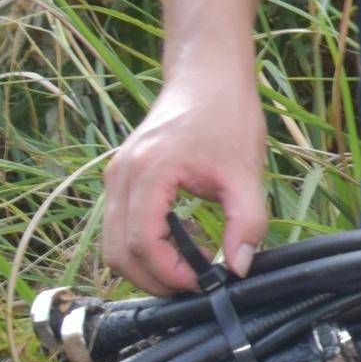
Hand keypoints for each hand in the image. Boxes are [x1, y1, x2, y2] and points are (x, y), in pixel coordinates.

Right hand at [102, 79, 268, 293]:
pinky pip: (119, 225)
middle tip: (194, 285)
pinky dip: (142, 245)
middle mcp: (121, 176)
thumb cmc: (227, 115)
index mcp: (149, 173)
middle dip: (154, 279)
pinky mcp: (121, 177)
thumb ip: (246, 222)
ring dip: (146, 265)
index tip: (204, 284)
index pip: (143, 245)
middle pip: (119, 252)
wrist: (206, 76)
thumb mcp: (246, 172)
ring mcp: (116, 176)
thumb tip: (238, 268)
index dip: (171, 275)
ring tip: (189, 267)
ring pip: (114, 243)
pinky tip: (179, 243)